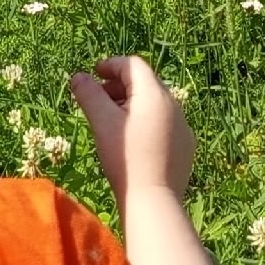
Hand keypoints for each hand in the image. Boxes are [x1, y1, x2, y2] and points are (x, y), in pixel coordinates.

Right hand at [70, 55, 192, 203]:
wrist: (154, 200)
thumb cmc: (125, 158)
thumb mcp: (102, 122)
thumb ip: (89, 94)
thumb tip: (78, 76)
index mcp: (154, 93)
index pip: (133, 65)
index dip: (111, 65)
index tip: (94, 74)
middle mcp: (174, 104)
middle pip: (145, 82)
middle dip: (119, 85)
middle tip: (99, 99)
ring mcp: (183, 126)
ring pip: (155, 104)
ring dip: (132, 104)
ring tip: (112, 121)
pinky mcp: (186, 145)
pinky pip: (164, 123)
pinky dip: (146, 121)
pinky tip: (133, 141)